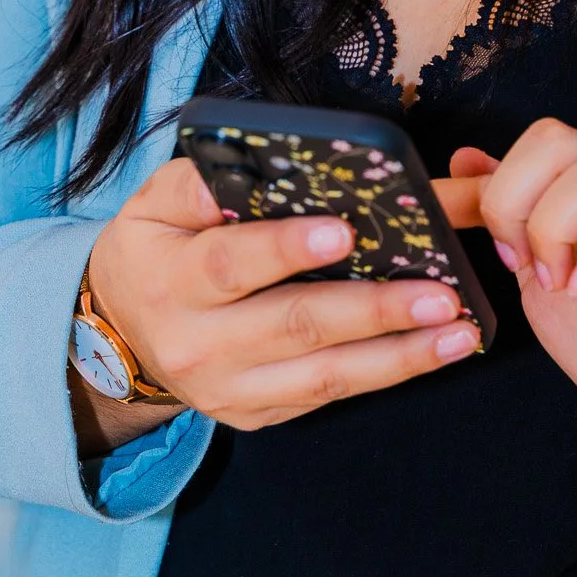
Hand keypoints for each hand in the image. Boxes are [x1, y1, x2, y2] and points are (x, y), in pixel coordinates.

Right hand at [77, 156, 480, 452]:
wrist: (115, 334)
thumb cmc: (156, 248)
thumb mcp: (155, 203)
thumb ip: (203, 181)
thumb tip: (270, 161)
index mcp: (172, 279)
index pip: (231, 264)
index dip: (285, 249)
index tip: (343, 232)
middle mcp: (198, 345)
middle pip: (293, 326)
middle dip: (372, 310)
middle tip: (440, 293)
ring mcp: (229, 390)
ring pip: (323, 376)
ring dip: (400, 354)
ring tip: (461, 329)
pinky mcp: (257, 415)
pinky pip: (328, 396)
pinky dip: (387, 373)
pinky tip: (437, 350)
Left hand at [447, 120, 576, 549]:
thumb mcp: (539, 272)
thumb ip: (509, 218)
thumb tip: (465, 160)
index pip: (539, 137)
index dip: (500, 188)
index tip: (505, 252)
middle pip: (558, 139)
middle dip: (516, 201)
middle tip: (525, 263)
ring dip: (557, 230)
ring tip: (559, 283)